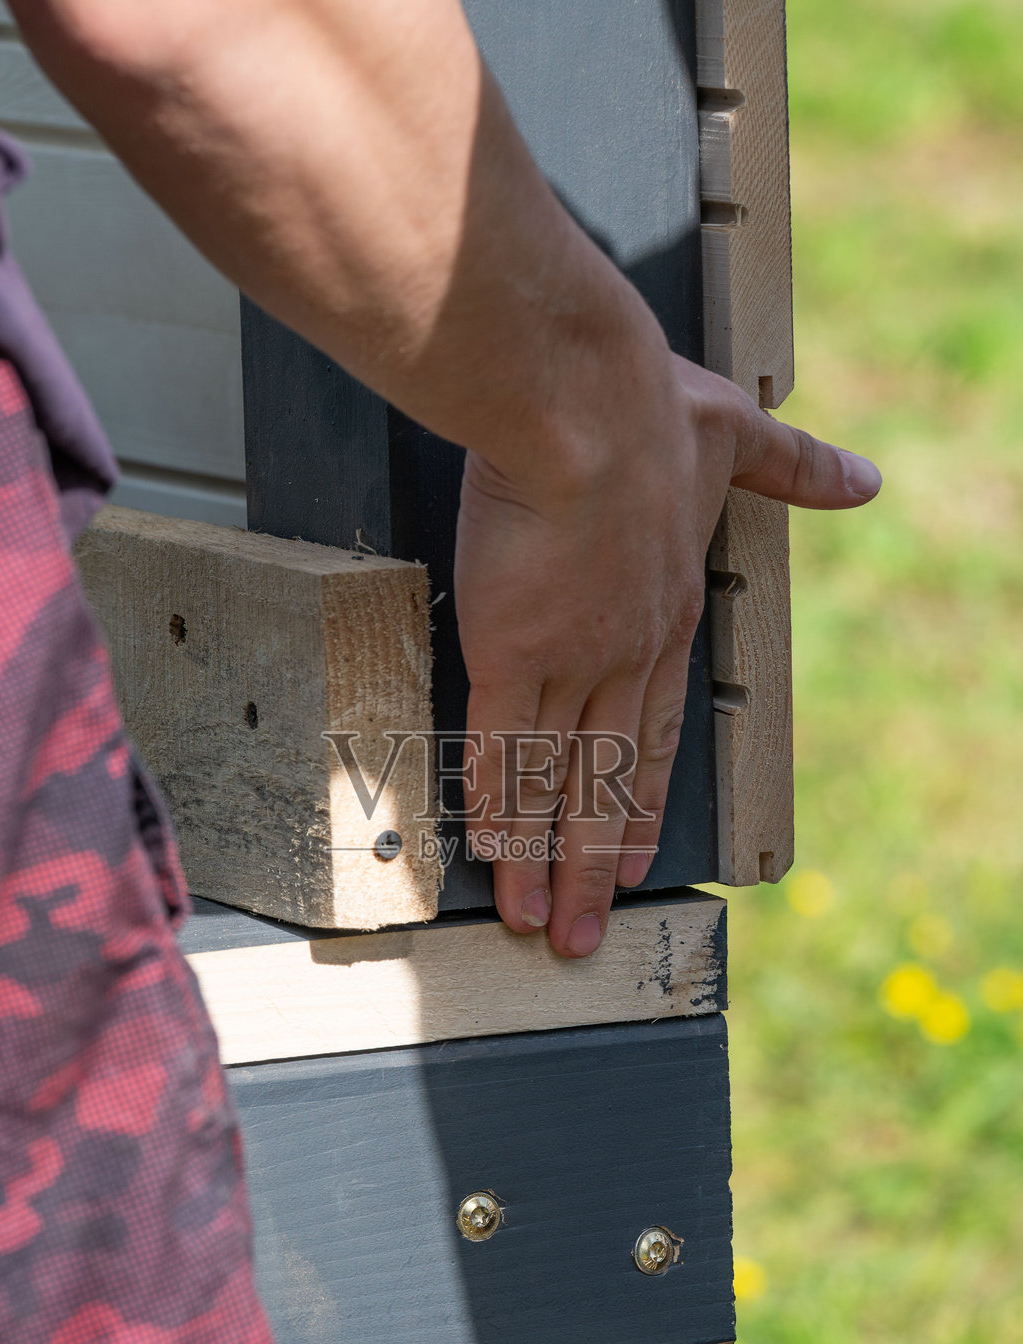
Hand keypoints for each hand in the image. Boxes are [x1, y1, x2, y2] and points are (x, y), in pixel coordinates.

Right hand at [456, 346, 880, 957]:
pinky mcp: (511, 655)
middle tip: (588, 927)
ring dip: (546, 859)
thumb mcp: (739, 438)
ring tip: (537, 920)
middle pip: (609, 781)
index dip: (642, 800)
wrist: (586, 408)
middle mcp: (625, 655)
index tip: (638, 852)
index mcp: (669, 612)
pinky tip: (490, 857)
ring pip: (556, 785)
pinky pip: (500, 751)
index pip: (657, 731)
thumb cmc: (647, 411)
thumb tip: (861, 478)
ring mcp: (569, 664)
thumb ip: (796, 468)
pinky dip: (495, 810)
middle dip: (597, 861)